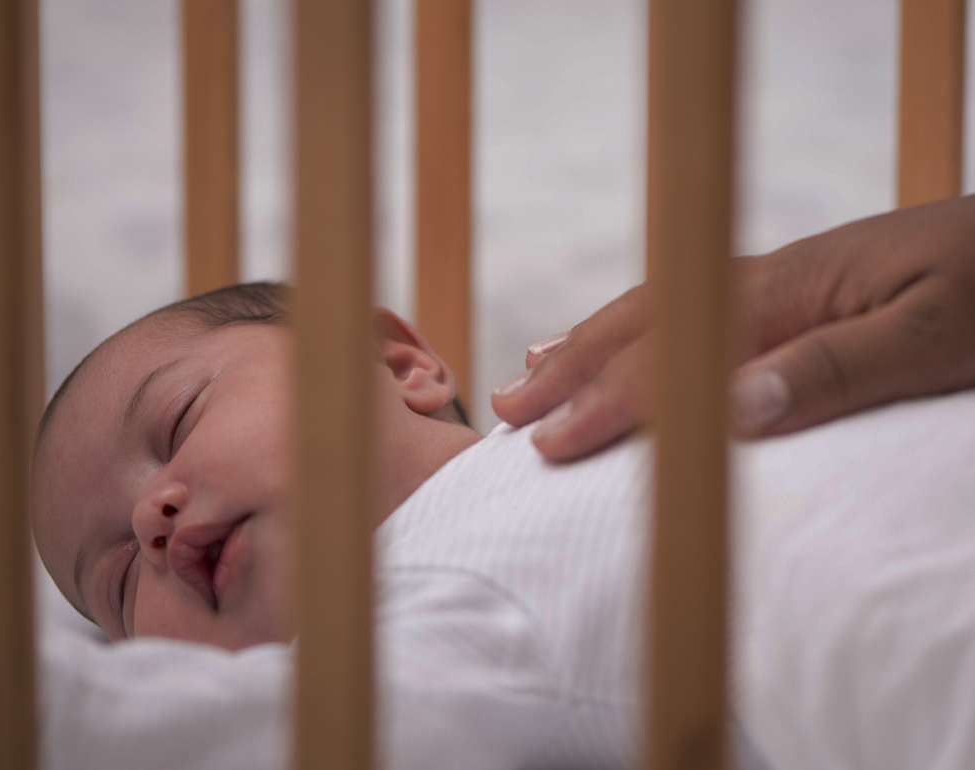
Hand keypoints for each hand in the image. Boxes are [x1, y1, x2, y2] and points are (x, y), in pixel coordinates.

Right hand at [492, 194, 974, 459]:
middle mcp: (764, 281)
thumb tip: (735, 409)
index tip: (550, 447)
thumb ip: (835, 370)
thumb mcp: (932, 336)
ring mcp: (772, 280)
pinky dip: (637, 327)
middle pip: (642, 325)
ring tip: (531, 376)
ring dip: (586, 347)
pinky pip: (687, 306)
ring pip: (654, 310)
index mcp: (788, 296)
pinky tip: (619, 339)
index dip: (605, 403)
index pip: (672, 357)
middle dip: (569, 372)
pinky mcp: (788, 288)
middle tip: (506, 413)